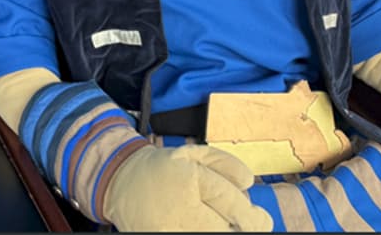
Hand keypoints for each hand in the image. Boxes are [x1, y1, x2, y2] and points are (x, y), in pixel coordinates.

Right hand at [103, 144, 271, 231]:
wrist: (121, 179)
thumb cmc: (163, 168)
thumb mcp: (193, 153)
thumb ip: (225, 163)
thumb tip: (249, 182)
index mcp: (189, 178)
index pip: (233, 204)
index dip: (253, 217)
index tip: (260, 219)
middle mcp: (179, 204)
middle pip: (223, 229)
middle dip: (240, 228)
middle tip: (244, 224)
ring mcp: (168, 227)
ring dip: (221, 231)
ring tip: (219, 224)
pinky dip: (202, 234)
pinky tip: (201, 226)